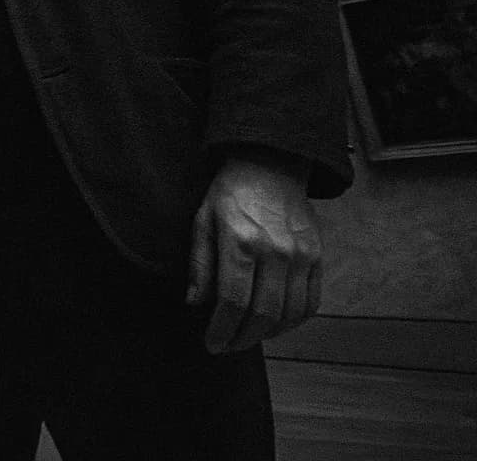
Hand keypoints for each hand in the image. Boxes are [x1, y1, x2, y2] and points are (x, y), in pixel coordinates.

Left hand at [186, 147, 321, 353]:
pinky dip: (294, 321)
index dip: (221, 329)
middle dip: (243, 338)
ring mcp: (301, 255)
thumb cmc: (230, 192)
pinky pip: (310, 302)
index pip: (232, 301)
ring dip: (268, 335)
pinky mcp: (317, 257)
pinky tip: (275, 324)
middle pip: (262, 314)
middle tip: (228, 346)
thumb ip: (199, 263)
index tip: (212, 344)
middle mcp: (275, 251)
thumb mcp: (202, 219)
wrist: (271, 165)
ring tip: (248, 337)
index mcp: (241, 241)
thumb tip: (194, 303)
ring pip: (289, 314)